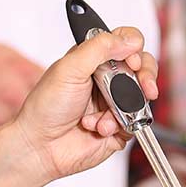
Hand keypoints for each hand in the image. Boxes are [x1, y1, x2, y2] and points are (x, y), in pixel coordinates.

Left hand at [12, 27, 158, 180]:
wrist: (40, 146)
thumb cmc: (45, 107)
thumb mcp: (69, 69)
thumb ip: (99, 48)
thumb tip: (129, 40)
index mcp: (92, 59)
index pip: (125, 42)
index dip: (133, 49)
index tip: (132, 61)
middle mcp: (105, 79)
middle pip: (142, 67)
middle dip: (144, 77)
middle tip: (144, 87)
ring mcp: (114, 103)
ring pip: (142, 96)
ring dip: (123, 107)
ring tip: (103, 115)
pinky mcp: (119, 126)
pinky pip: (136, 122)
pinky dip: (117, 125)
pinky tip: (97, 127)